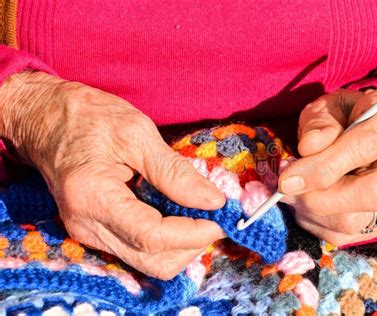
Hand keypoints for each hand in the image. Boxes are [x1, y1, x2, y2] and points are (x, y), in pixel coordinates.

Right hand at [0, 71, 225, 278]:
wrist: (46, 119)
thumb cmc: (89, 117)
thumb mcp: (137, 133)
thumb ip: (175, 171)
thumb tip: (212, 200)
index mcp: (93, 197)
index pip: (151, 236)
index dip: (192, 233)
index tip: (218, 217)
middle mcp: (86, 225)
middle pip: (152, 261)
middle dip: (190, 245)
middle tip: (212, 217)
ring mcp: (88, 232)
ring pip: (147, 262)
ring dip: (180, 246)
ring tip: (197, 214)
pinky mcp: (94, 231)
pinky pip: (137, 250)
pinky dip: (164, 241)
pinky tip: (176, 215)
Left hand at [279, 89, 376, 245]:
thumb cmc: (349, 114)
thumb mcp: (331, 104)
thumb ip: (320, 123)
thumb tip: (307, 148)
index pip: (364, 147)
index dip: (321, 167)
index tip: (286, 180)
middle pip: (372, 193)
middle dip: (317, 197)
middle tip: (285, 189)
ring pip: (357, 221)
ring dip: (312, 212)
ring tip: (294, 193)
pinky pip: (349, 236)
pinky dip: (318, 224)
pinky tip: (308, 204)